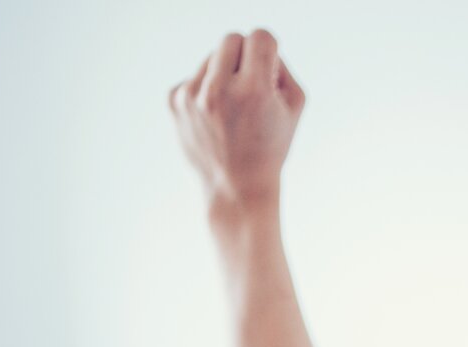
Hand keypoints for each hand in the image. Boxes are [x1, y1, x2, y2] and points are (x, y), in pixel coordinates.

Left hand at [170, 29, 304, 219]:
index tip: (267, 69)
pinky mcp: (174, 102)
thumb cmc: (270, 147)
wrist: (237, 189)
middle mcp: (219, 90)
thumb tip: (256, 47)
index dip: (268, 49)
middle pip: (231, 39)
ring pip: (210, 58)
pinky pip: (193, 76)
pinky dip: (205, 91)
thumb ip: (281, 66)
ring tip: (232, 110)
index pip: (260, 36)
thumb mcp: (294, 107)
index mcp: (254, 90)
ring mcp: (191, 96)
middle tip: (249, 85)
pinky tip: (214, 118)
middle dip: (243, 56)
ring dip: (223, 75)